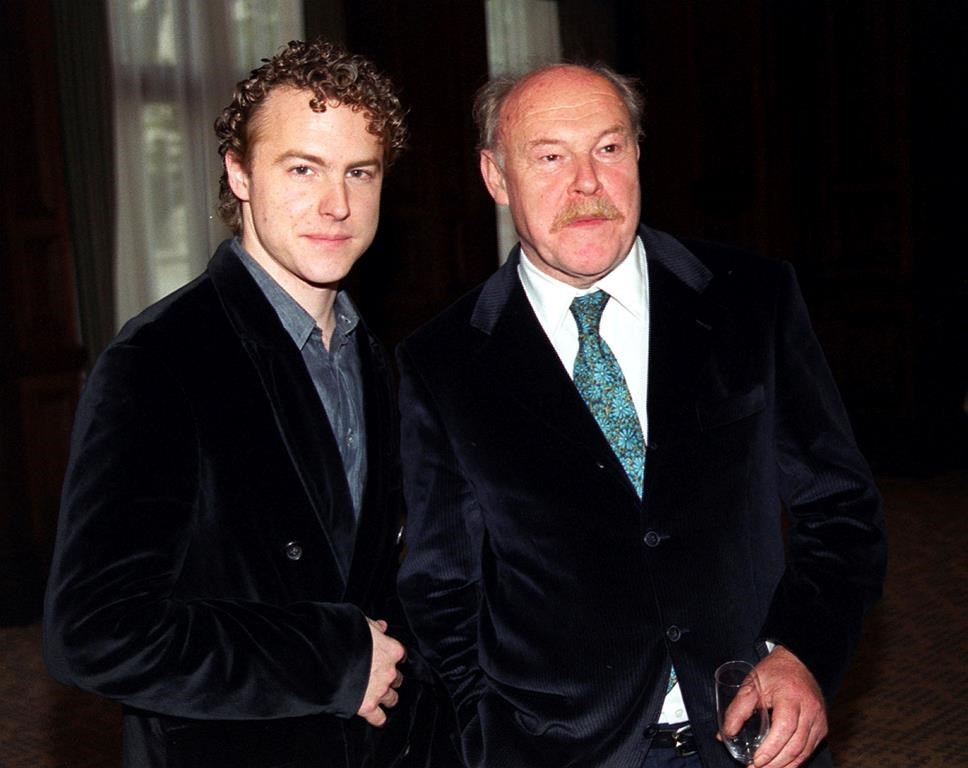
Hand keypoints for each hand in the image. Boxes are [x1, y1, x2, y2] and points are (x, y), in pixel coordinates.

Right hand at [356, 618, 405, 726]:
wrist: (330, 658)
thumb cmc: (346, 638)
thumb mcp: (362, 623)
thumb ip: (375, 627)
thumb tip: (382, 626)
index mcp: (391, 651)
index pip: (400, 655)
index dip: (393, 657)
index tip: (388, 657)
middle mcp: (389, 672)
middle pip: (398, 678)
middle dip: (391, 678)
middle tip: (383, 677)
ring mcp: (379, 690)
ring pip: (392, 698)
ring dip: (389, 697)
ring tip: (384, 697)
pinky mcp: (367, 706)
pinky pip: (379, 717)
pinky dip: (379, 718)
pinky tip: (379, 718)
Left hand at [749, 646, 827, 767]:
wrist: (797, 662)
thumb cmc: (774, 672)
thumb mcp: (751, 685)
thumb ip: (737, 709)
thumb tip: (726, 733)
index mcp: (791, 696)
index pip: (784, 728)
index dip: (771, 748)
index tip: (756, 760)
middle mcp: (809, 709)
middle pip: (796, 745)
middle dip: (776, 763)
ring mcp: (819, 719)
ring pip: (805, 751)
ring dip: (786, 766)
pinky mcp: (822, 726)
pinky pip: (810, 749)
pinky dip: (796, 761)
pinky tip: (782, 765)